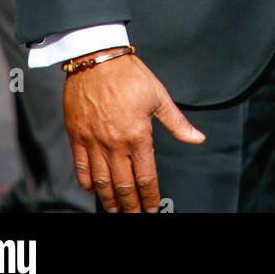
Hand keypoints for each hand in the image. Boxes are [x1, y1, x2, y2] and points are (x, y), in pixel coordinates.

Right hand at [64, 50, 204, 212]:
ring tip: (115, 210)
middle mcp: (115, 143)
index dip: (150, 198)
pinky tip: (92, 189)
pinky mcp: (77, 136)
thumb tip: (197, 137)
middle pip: (123, 186)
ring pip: (101, 182)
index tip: (153, 208)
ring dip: (109, 200)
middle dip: (130, 206)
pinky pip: (81, 167)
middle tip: (134, 216)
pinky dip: (86, 182)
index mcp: (138, 135)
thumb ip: (177, 123)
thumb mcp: (158, 95)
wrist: (96, 57)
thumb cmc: (129, 73)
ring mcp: (94, 141)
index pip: (146, 177)